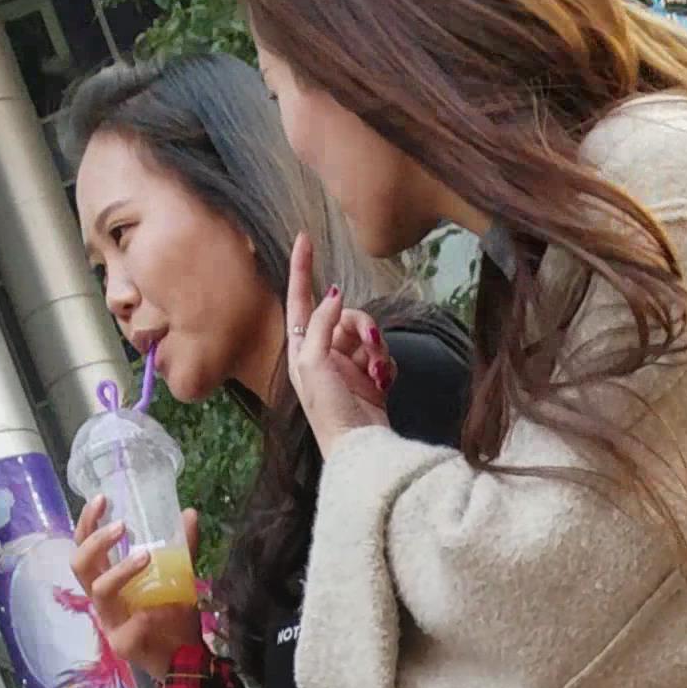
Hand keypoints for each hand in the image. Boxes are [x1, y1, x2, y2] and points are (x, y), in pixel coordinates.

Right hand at [72, 492, 203, 678]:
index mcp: (108, 579)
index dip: (87, 522)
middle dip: (96, 542)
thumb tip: (189, 512)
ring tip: (146, 555)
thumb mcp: (179, 575)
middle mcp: (102, 599)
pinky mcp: (122, 645)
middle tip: (122, 526)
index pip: (84, 545)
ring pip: (100, 591)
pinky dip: (145, 616)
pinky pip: (128, 627)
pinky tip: (160, 612)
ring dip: (121, 570)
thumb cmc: (174, 614)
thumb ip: (182, 547)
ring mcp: (109, 622)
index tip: (102, 499)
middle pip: (80, 565)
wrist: (187, 658)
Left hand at [286, 234, 393, 456]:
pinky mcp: (371, 378)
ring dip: (376, 347)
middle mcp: (323, 353)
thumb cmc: (329, 411)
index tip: (304, 238)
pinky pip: (382, 354)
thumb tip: (334, 295)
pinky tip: (384, 381)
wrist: (359, 449)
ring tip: (377, 370)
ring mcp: (348, 366)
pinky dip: (386, 364)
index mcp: (302, 349)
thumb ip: (322, 325)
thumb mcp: (315, 363)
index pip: (300, 299)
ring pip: (367, 332)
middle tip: (369, 343)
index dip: (301, 269)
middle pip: (345, 314)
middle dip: (360, 325)